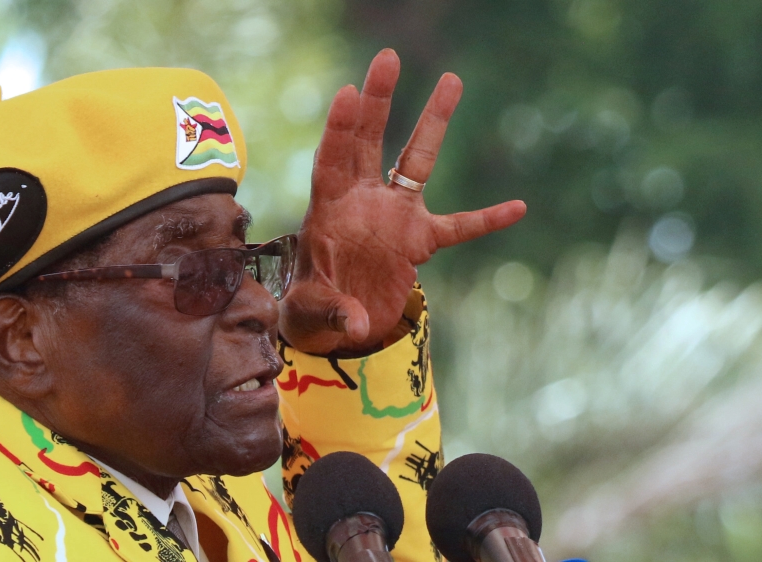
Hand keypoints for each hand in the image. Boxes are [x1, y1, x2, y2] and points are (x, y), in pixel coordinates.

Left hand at [279, 49, 526, 354]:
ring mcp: (393, 217)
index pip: (332, 162)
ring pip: (416, 162)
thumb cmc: (311, 312)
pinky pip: (459, 227)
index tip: (348, 94)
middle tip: (387, 59)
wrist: (336, 325)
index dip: (339, 131)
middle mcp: (361, 202)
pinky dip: (486, 220)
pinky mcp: (418, 241)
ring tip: (451, 80)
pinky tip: (517, 208)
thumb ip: (329, 313)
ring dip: (433, 124)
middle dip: (378, 101)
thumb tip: (355, 324)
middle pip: (369, 142)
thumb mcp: (308, 315)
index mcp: (326, 210)